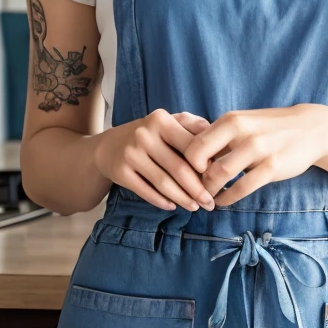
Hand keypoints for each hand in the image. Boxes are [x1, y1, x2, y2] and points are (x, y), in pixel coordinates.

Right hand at [93, 109, 216, 210]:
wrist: (109, 146)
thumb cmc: (149, 135)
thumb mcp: (168, 122)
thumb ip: (193, 125)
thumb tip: (218, 136)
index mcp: (161, 120)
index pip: (191, 146)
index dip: (207, 165)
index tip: (218, 179)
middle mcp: (144, 135)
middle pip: (178, 168)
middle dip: (198, 189)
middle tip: (210, 202)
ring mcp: (131, 153)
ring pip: (163, 183)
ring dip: (182, 199)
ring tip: (195, 207)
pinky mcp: (120, 172)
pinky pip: (146, 191)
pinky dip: (162, 201)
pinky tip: (173, 206)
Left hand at [182, 104, 327, 206]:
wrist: (311, 128)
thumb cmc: (269, 128)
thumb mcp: (243, 123)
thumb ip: (218, 136)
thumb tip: (185, 153)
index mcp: (231, 120)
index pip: (193, 143)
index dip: (184, 163)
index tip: (186, 174)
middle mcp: (242, 132)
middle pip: (201, 158)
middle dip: (192, 179)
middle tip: (192, 190)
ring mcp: (258, 149)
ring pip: (220, 174)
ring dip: (209, 191)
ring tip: (207, 198)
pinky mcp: (273, 166)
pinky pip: (242, 188)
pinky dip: (227, 198)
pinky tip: (223, 201)